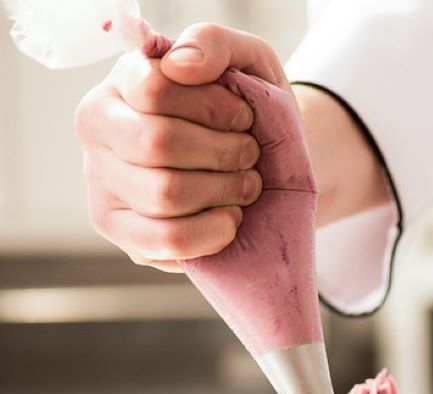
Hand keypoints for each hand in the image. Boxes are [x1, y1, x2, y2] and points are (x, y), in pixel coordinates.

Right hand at [75, 24, 289, 270]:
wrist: (265, 166)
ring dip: (225, 190)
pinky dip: (214, 231)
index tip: (243, 117)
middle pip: (159, 143)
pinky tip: (230, 216)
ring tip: (244, 184)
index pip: (155, 89)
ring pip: (165, 194)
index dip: (215, 107)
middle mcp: (100, 131)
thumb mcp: (246, 61)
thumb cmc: (247, 111)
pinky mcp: (124, 235)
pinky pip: (168, 241)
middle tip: (249, 155)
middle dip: (225, 152)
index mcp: (121, 83)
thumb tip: (180, 65)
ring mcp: (104, 185)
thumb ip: (213, 43)